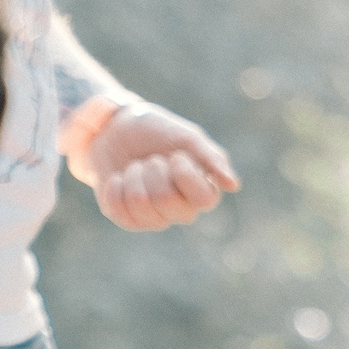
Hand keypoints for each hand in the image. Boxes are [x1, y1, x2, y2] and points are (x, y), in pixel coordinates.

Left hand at [64, 100, 238, 230]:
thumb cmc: (157, 131)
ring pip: (141, 204)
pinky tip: (119, 178)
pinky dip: (114, 186)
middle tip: (152, 160)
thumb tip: (233, 185)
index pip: (204, 199)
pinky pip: (119, 211)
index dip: (185, 175)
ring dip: (133, 176)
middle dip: (153, 171)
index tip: (176, 156)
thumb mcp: (186, 137)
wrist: (116, 128)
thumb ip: (211, 158)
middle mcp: (183, 210)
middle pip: (168, 201)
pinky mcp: (128, 219)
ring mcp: (155, 217)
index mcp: (202, 190)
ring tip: (136, 167)